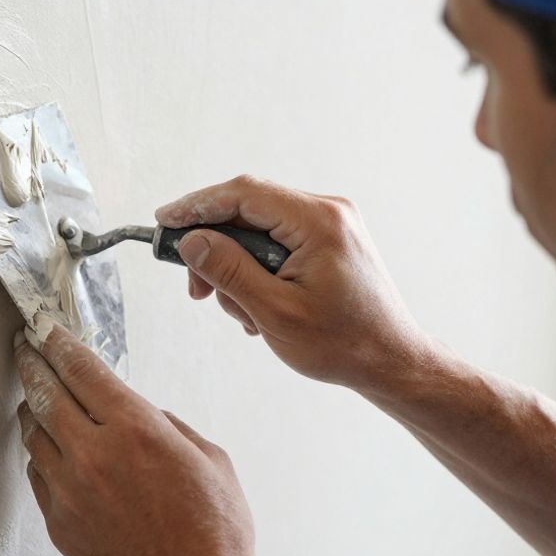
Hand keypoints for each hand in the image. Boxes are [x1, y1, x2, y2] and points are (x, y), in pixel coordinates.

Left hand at [13, 317, 272, 555]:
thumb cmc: (213, 532)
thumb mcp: (208, 457)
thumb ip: (166, 426)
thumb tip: (138, 412)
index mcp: (136, 429)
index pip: (82, 369)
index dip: (57, 342)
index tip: (44, 328)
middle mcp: (95, 455)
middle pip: (45, 394)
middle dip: (31, 364)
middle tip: (23, 349)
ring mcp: (71, 492)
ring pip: (34, 436)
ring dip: (31, 410)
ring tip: (32, 397)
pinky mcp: (61, 525)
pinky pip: (39, 478)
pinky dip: (41, 457)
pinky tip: (48, 451)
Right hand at [156, 174, 430, 392]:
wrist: (390, 361)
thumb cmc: (343, 343)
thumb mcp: (274, 312)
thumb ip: (229, 271)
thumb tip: (191, 241)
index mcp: (319, 221)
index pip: (243, 193)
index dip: (197, 205)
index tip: (164, 222)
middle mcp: (328, 212)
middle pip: (248, 208)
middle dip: (215, 246)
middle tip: (196, 287)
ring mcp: (330, 224)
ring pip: (259, 228)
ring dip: (236, 266)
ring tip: (241, 311)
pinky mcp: (328, 240)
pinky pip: (277, 241)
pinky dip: (257, 269)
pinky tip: (258, 306)